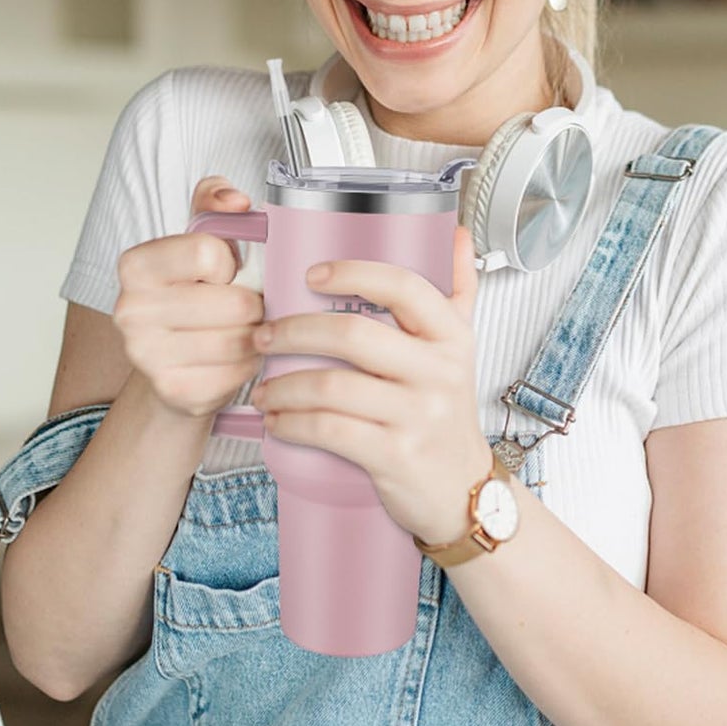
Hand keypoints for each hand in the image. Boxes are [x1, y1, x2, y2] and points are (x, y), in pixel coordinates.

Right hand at [112, 176, 264, 422]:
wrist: (171, 362)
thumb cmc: (194, 293)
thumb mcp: (201, 237)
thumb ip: (215, 202)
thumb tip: (236, 202)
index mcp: (136, 265)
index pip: (210, 252)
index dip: (230, 263)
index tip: (223, 273)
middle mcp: (130, 310)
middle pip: (233, 302)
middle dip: (253, 304)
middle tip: (246, 307)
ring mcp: (147, 356)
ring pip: (240, 339)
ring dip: (256, 335)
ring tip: (245, 330)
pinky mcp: (173, 392)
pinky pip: (237, 373)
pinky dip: (249, 365)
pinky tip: (237, 358)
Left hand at [247, 225, 492, 543]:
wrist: (463, 490)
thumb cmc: (448, 414)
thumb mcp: (461, 349)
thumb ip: (458, 290)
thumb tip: (456, 235)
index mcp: (450, 336)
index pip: (404, 286)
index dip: (353, 273)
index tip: (312, 275)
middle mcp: (439, 372)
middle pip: (352, 334)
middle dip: (294, 331)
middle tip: (264, 335)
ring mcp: (418, 415)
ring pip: (333, 387)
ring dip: (284, 385)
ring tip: (263, 387)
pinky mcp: (396, 456)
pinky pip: (331, 431)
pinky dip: (293, 424)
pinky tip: (278, 421)